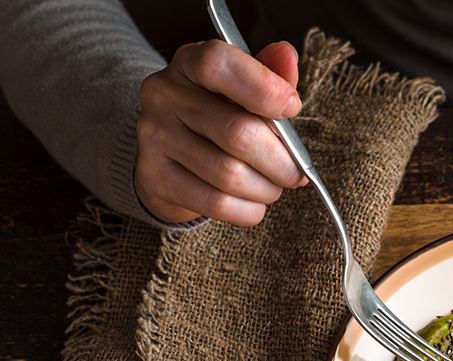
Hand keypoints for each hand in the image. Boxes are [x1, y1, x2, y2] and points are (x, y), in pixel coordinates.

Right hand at [135, 40, 306, 225]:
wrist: (169, 154)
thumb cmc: (217, 116)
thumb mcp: (241, 88)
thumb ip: (269, 73)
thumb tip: (286, 57)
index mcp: (188, 64)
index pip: (219, 64)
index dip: (264, 88)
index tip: (292, 108)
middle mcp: (164, 96)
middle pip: (238, 133)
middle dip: (282, 160)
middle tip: (296, 170)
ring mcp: (154, 137)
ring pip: (230, 174)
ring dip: (267, 188)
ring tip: (273, 186)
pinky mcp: (154, 177)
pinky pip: (215, 203)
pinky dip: (248, 209)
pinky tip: (253, 203)